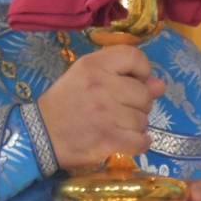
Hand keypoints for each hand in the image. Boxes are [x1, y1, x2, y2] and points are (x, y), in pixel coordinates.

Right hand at [37, 44, 165, 169]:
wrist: (40, 135)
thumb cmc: (65, 102)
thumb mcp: (87, 78)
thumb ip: (123, 76)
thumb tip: (160, 85)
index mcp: (93, 65)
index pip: (134, 56)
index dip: (142, 70)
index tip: (133, 81)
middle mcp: (101, 86)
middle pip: (144, 94)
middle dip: (138, 105)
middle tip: (119, 109)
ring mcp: (106, 114)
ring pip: (143, 120)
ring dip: (135, 126)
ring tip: (116, 125)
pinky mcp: (109, 139)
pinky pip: (142, 141)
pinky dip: (138, 143)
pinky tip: (125, 141)